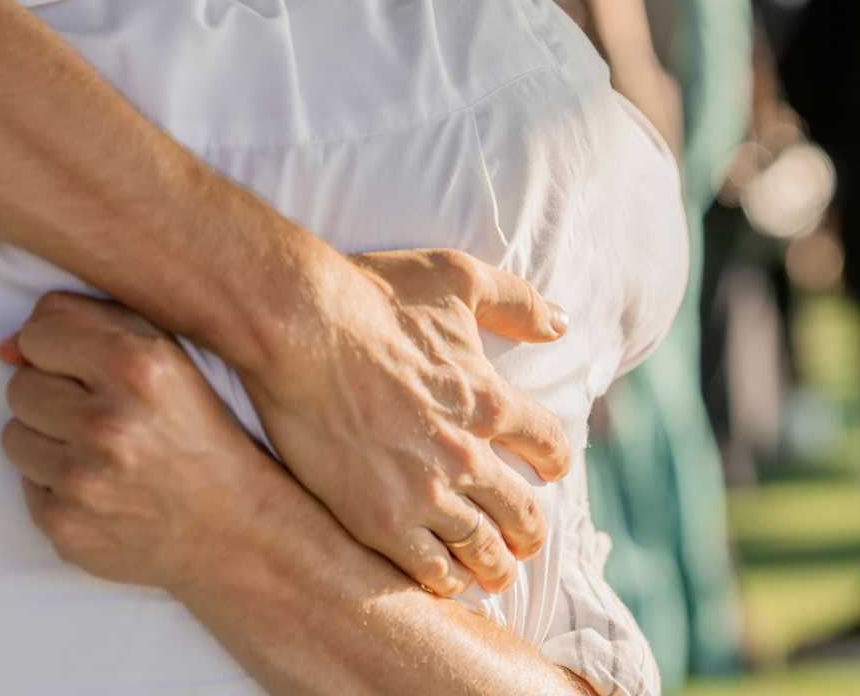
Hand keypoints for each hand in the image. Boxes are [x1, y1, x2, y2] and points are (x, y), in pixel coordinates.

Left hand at [0, 293, 284, 592]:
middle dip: (51, 394)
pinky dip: (54, 484)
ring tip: (95, 450)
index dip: (59, 347)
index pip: (40, 331)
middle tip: (95, 413)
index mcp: (138, 369)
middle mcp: (108, 426)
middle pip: (19, 385)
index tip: (84, 367)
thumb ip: (86, 320)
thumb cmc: (196, 430)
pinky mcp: (66, 528)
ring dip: (47, 439)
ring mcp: (83, 484)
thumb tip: (4, 346)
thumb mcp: (165, 353)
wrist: (231, 527)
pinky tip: (98, 485)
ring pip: (13, 435)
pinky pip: (25, 485)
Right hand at [240, 249, 570, 596]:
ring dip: (493, 567)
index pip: (547, 444)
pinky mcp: (377, 519)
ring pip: (479, 550)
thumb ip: (515, 300)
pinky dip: (444, 580)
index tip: (549, 472)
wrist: (300, 327)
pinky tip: (443, 580)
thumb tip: (559, 322)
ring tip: (492, 576)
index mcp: (490, 401)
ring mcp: (422, 493)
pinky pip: (428, 570)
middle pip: (521, 512)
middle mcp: (466, 455)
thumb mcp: (457, 277)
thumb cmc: (373, 298)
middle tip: (524, 544)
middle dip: (528, 532)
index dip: (553, 461)